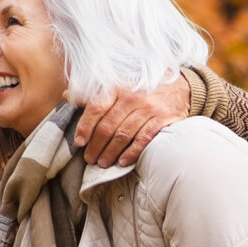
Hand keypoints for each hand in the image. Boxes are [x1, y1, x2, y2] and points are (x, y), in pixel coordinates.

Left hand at [73, 74, 189, 167]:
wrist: (180, 85)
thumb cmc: (141, 87)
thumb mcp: (118, 83)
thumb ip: (93, 91)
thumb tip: (67, 95)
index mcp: (117, 86)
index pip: (95, 108)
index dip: (85, 126)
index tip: (79, 141)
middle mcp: (132, 97)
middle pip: (108, 126)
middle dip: (96, 145)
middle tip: (89, 158)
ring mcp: (148, 108)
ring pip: (124, 135)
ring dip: (111, 152)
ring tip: (102, 162)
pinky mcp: (162, 119)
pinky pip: (143, 139)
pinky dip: (132, 152)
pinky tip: (122, 161)